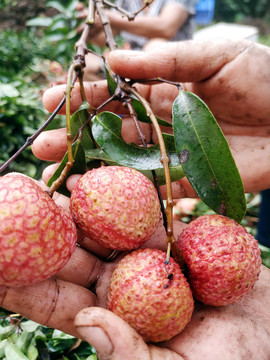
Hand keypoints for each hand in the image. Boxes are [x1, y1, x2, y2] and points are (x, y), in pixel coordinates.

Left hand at [1, 176, 269, 359]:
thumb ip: (128, 355)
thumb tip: (86, 323)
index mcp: (114, 315)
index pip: (56, 300)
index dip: (22, 283)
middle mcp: (123, 281)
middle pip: (73, 255)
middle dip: (40, 235)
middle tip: (8, 208)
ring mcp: (148, 254)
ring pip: (104, 227)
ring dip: (77, 207)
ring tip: (47, 183)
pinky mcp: (174, 234)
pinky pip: (147, 212)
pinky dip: (126, 195)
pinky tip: (104, 174)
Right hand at [33, 38, 269, 196]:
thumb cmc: (264, 78)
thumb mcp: (213, 57)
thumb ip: (165, 62)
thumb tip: (115, 61)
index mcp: (169, 89)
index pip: (119, 94)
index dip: (87, 97)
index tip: (53, 99)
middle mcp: (166, 122)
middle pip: (115, 130)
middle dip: (80, 134)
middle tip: (45, 142)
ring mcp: (176, 152)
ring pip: (127, 158)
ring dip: (94, 162)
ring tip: (59, 165)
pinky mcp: (191, 179)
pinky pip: (153, 184)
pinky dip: (126, 185)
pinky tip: (98, 186)